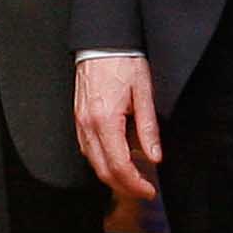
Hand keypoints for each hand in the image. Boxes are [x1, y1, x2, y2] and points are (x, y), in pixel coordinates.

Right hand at [73, 55, 161, 200]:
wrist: (103, 42)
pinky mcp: (78, 118)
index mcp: (106, 120)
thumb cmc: (124, 62)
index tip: (149, 190)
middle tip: (143, 190)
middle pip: (102, 170)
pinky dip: (102, 160)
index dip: (135, 184)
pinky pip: (87, 148)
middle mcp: (88, 125)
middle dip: (124, 186)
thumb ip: (148, 128)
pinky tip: (117, 158)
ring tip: (133, 178)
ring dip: (112, 175)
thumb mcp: (144, 93)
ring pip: (92, 162)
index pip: (119, 165)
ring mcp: (80, 122)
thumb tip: (154, 157)